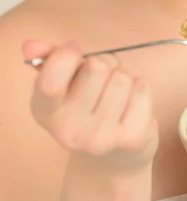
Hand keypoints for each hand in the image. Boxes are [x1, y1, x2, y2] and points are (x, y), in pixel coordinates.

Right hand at [25, 39, 158, 174]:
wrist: (114, 156)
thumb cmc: (88, 106)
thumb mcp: (62, 83)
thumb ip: (48, 59)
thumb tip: (30, 45)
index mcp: (45, 112)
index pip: (51, 80)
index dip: (67, 55)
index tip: (74, 52)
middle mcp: (69, 130)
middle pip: (96, 67)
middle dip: (103, 64)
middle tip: (101, 80)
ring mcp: (100, 138)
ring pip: (121, 78)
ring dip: (123, 78)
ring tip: (116, 96)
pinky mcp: (131, 139)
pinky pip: (142, 89)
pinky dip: (140, 89)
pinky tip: (130, 106)